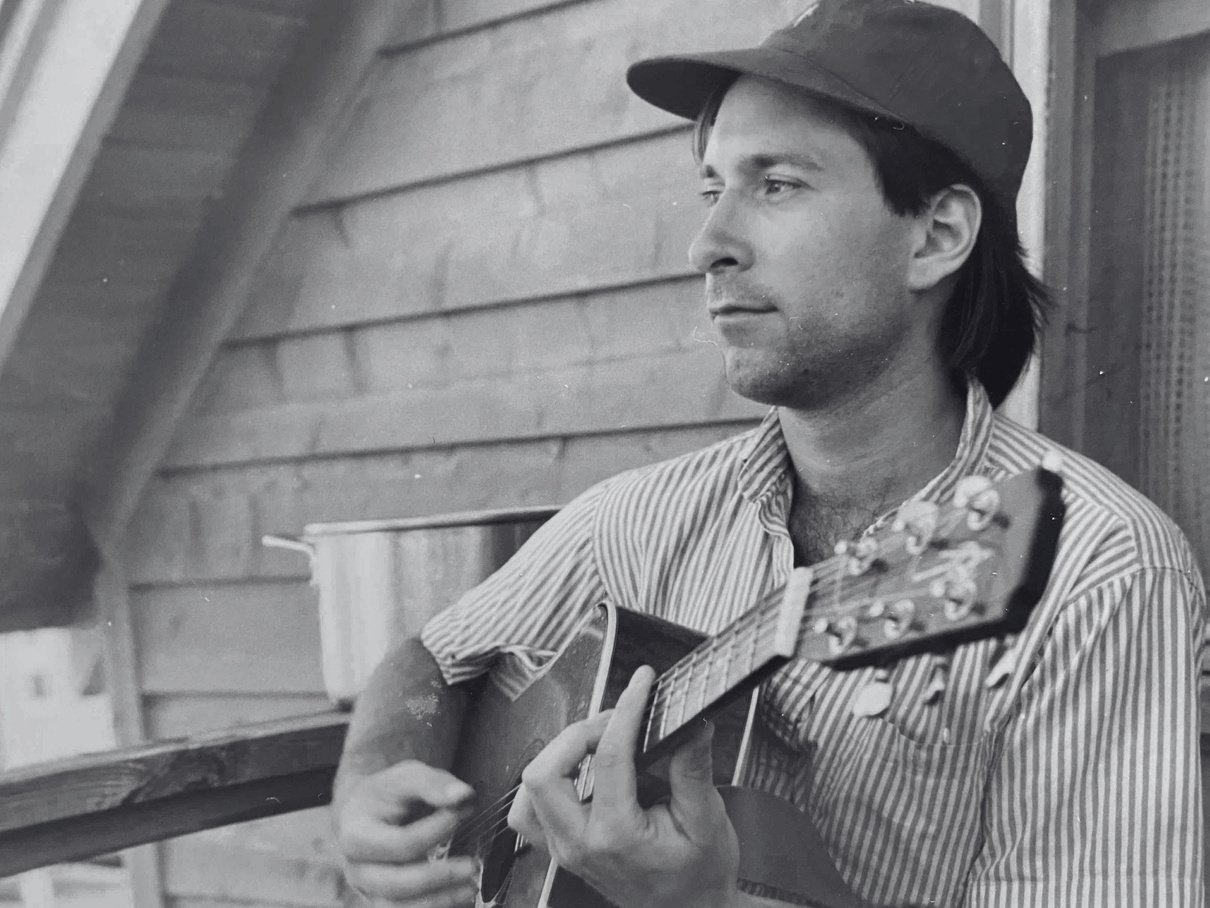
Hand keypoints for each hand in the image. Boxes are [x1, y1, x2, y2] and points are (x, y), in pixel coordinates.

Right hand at [334, 760, 479, 905]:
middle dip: (438, 878)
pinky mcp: (383, 901)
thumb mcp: (408, 776)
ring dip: (438, 903)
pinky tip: (458, 899)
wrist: (367, 812)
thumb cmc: (389, 793)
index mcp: (356, 834)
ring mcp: (368, 890)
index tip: (460, 814)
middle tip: (471, 866)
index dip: (434, 831)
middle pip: (396, 885)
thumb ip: (433, 784)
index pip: (399, 843)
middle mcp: (357, 869)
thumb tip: (463, 797)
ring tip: (470, 888)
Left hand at [508, 666, 740, 907]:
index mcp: (616, 836)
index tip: (642, 685)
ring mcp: (565, 849)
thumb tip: (691, 724)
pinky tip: (575, 768)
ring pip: (530, 790)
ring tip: (594, 742)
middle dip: (579, 733)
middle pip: (545, 772)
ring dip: (557, 755)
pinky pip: (530, 811)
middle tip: (616, 720)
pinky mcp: (562, 848)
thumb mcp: (707, 819)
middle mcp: (580, 845)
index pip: (607, 756)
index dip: (626, 710)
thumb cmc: (699, 876)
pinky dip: (546, 781)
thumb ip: (693, 768)